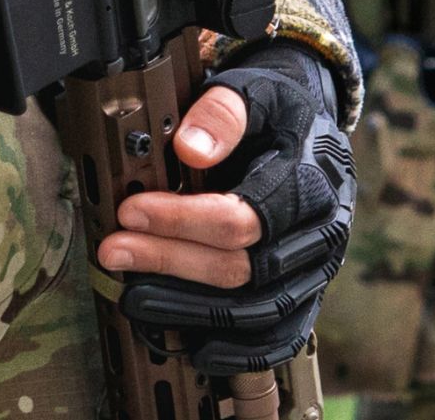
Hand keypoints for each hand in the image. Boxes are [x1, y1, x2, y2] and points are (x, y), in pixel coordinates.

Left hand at [99, 42, 355, 374]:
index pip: (242, 217)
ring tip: (132, 296)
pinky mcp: (307, 293)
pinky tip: (190, 343)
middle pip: (242, 266)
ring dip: (189, 308)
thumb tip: (189, 149)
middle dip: (170, 261)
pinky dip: (234, 347)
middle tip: (113, 250)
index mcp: (310, 180)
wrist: (309, 125)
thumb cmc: (273, 107)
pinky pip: (277, 335)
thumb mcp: (249, 89)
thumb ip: (220, 114)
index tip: (129, 211)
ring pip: (254, 308)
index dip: (181, 220)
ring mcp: (317, 270)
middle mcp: (321, 233)